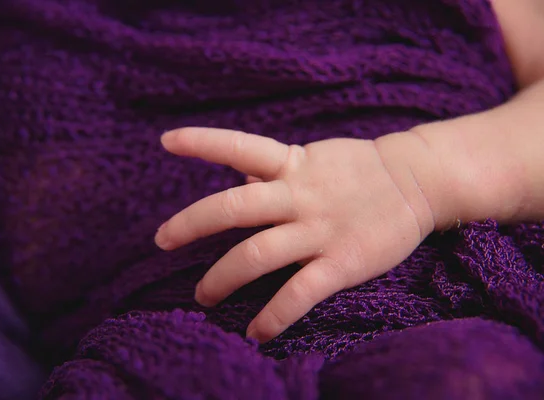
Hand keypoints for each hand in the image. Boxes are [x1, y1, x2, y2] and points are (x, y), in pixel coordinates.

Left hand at [155, 127, 435, 342]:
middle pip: (234, 207)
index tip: (166, 141)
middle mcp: (300, 195)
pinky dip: (274, 315)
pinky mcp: (342, 262)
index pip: (240, 146)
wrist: (419, 181)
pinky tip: (255, 332)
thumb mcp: (315, 158)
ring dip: (221, 278)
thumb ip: (277, 167)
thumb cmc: (358, 170)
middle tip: (162, 241)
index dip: (202, 143)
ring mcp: (320, 229)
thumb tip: (241, 174)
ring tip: (202, 297)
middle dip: (192, 224)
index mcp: (293, 165)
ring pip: (257, 254)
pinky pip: (300, 293)